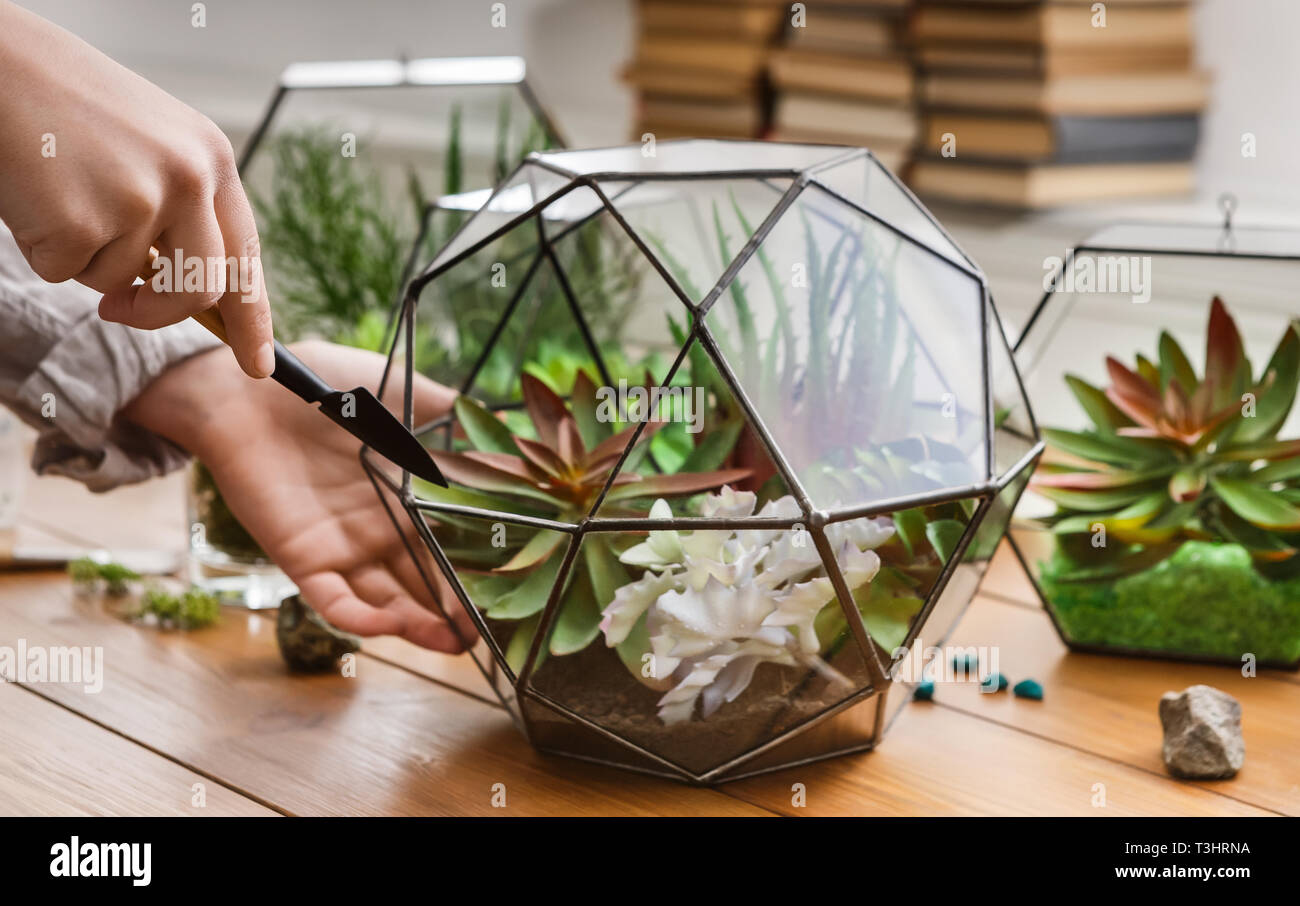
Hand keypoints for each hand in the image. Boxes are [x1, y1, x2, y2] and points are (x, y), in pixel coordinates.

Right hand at [0, 1, 272, 377]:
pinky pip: (65, 271)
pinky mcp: (82, 222)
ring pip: (120, 283)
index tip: (258, 364)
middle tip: (119, 311)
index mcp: (213, 159)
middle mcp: (189, 180)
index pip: (245, 257)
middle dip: (157, 315)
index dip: (251, 317)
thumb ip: (182, 207)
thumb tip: (194, 288)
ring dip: (83, 258)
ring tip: (61, 193)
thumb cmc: (68, 102)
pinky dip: (42, 247)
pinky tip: (33, 194)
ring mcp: (139, 202)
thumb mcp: (152, 144)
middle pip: (197, 290)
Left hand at [125, 340, 475, 651]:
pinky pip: (334, 601)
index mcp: (407, 493)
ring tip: (456, 644)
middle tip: (494, 631)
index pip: (453, 538)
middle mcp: (381, 528)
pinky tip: (389, 627)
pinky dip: (360, 619)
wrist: (245, 389)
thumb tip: (505, 419)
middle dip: (459, 610)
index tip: (521, 580)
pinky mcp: (303, 559)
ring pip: (389, 601)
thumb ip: (446, 407)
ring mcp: (344, 547)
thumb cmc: (320, 383)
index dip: (483, 562)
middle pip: (428, 580)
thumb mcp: (395, 390)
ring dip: (421, 626)